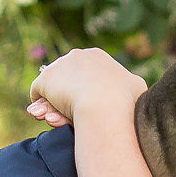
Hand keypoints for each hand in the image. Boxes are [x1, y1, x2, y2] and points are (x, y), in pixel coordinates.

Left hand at [26, 47, 144, 129]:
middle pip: (67, 81)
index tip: (87, 108)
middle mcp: (77, 56)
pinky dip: (42, 106)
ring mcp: (60, 66)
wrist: (105, 106)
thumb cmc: (126, 101)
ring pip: (53, 88)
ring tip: (58, 120)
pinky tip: (50, 117)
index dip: (84, 93)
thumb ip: (130, 85)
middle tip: (71, 117)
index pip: (84, 75)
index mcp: (96, 57)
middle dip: (67, 99)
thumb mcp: (137, 89)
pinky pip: (38, 93)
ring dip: (53, 105)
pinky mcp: (46, 79)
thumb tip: (130, 85)